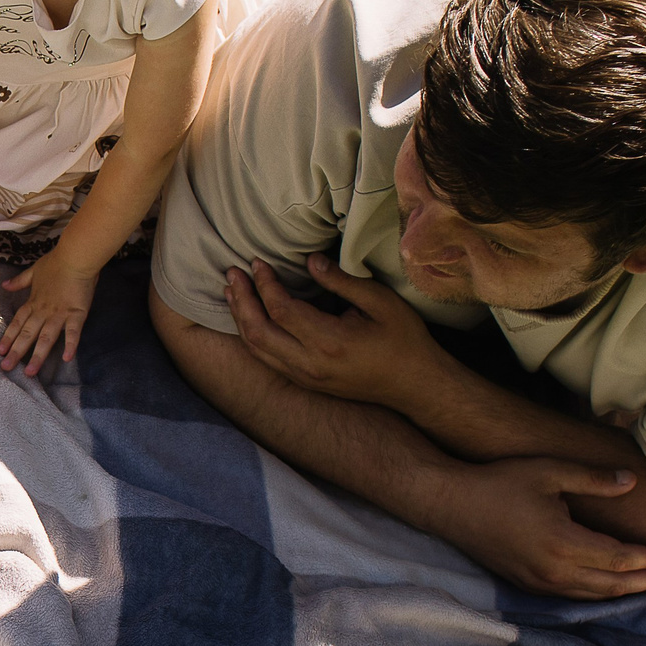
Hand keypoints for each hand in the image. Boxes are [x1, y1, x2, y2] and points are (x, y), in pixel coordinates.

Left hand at [0, 253, 98, 376]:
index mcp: (34, 302)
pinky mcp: (77, 313)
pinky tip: (67, 359)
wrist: (76, 256)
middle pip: (27, 334)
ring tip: (30, 372)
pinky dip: (70, 345)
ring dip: (38, 355)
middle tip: (6, 368)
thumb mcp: (34, 271)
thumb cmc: (56, 262)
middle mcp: (44, 311)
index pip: (17, 323)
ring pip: (46, 338)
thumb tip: (4, 285)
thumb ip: (19, 281)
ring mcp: (60, 314)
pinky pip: (73, 332)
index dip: (8, 337)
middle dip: (16, 352)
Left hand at [224, 253, 444, 409]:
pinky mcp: (304, 382)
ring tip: (231, 291)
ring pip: (256, 349)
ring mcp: (304, 377)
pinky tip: (247, 318)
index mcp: (330, 342)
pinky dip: (251, 336)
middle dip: (241, 300)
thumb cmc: (404, 339)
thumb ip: (342, 281)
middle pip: (258, 331)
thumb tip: (309, 261)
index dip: (264, 284)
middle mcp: (310, 364)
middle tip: (232, 273)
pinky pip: (266, 359)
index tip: (257, 262)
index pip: (281, 310)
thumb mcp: (381, 302)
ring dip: (240, 319)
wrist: (414, 384)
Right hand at [434, 457, 645, 598]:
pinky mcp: (525, 583)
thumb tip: (631, 483)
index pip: (618, 558)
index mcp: (562, 543)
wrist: (450, 503)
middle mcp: (552, 570)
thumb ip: (593, 479)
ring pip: (592, 595)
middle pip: (612, 584)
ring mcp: (537, 581)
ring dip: (625, 592)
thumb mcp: (549, 472)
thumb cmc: (499, 481)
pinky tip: (610, 588)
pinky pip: (572, 595)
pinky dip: (598, 594)